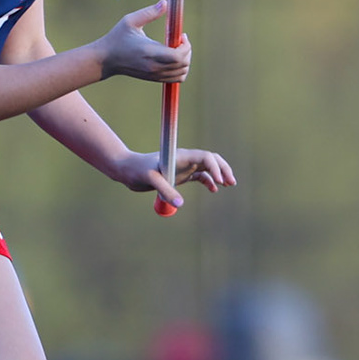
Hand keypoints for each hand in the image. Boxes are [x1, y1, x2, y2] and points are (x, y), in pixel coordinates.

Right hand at [94, 0, 190, 83]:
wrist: (105, 60)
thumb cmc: (117, 38)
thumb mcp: (130, 21)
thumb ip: (149, 12)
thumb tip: (165, 3)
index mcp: (149, 52)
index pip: (178, 56)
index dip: (186, 46)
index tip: (181, 35)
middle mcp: (153, 66)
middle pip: (183, 64)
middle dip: (187, 51)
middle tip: (180, 40)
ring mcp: (154, 75)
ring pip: (182, 73)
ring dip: (185, 61)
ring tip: (177, 49)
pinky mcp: (153, 79)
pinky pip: (175, 78)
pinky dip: (180, 69)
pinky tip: (172, 57)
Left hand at [110, 146, 236, 208]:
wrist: (127, 170)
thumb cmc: (137, 170)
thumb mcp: (150, 179)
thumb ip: (165, 189)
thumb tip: (180, 204)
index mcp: (180, 155)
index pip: (205, 157)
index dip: (215, 167)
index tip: (218, 181)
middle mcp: (185, 159)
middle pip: (211, 160)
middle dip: (223, 169)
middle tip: (231, 182)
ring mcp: (184, 167)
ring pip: (207, 168)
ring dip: (219, 175)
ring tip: (228, 184)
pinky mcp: (181, 175)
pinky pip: (199, 177)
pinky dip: (208, 182)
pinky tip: (214, 190)